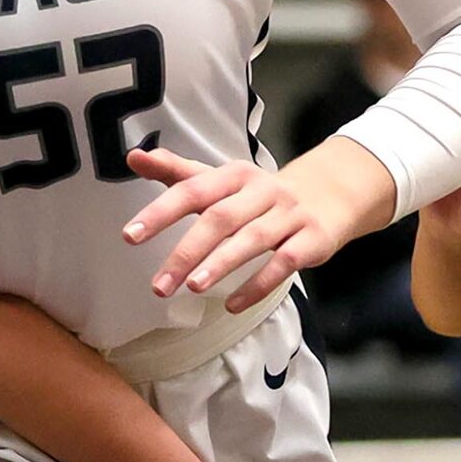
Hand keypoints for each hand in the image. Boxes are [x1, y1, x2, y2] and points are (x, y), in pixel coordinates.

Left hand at [121, 148, 351, 311]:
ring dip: (221, 264)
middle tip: (160, 285)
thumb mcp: (221, 180)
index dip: (161, 212)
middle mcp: (261, 191)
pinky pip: (284, 263)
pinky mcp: (312, 239)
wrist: (330, 193)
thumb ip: (177, 173)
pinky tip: (233, 304)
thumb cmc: (260, 194)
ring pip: (252, 239)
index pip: (192, 190)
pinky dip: (257, 285)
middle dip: (187, 252)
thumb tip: (134, 157)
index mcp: (233, 175)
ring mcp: (289, 215)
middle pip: (220, 218)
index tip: (130, 235)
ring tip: (192, 287)